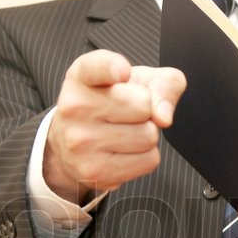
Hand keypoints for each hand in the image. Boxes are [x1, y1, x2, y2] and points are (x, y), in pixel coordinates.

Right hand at [45, 50, 186, 203]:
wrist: (73, 142)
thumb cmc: (112, 103)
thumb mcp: (138, 81)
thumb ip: (163, 84)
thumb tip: (163, 116)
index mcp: (82, 76)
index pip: (98, 67)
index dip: (113, 68)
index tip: (122, 72)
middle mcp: (75, 107)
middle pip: (143, 106)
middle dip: (147, 111)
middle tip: (128, 114)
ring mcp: (81, 142)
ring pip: (148, 136)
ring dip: (147, 135)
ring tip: (126, 132)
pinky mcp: (95, 171)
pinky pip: (148, 161)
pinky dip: (146, 156)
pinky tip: (125, 151)